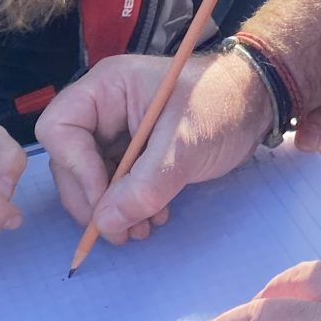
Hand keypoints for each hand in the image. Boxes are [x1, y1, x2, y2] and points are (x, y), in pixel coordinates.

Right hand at [35, 50, 271, 242]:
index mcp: (107, 87)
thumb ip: (144, 185)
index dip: (75, 169)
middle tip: (122, 232)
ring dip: (113, 210)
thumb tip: (104, 225)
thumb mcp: (184, 145)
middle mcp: (104, 108)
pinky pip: (115, 185)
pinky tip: (156, 217)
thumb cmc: (223, 106)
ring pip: (92, 179)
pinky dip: (129, 206)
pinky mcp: (135, 153)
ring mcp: (118, 131)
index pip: (60, 129)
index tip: (105, 202)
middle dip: (95, 200)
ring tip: (145, 228)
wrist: (260, 104)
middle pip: (70, 160)